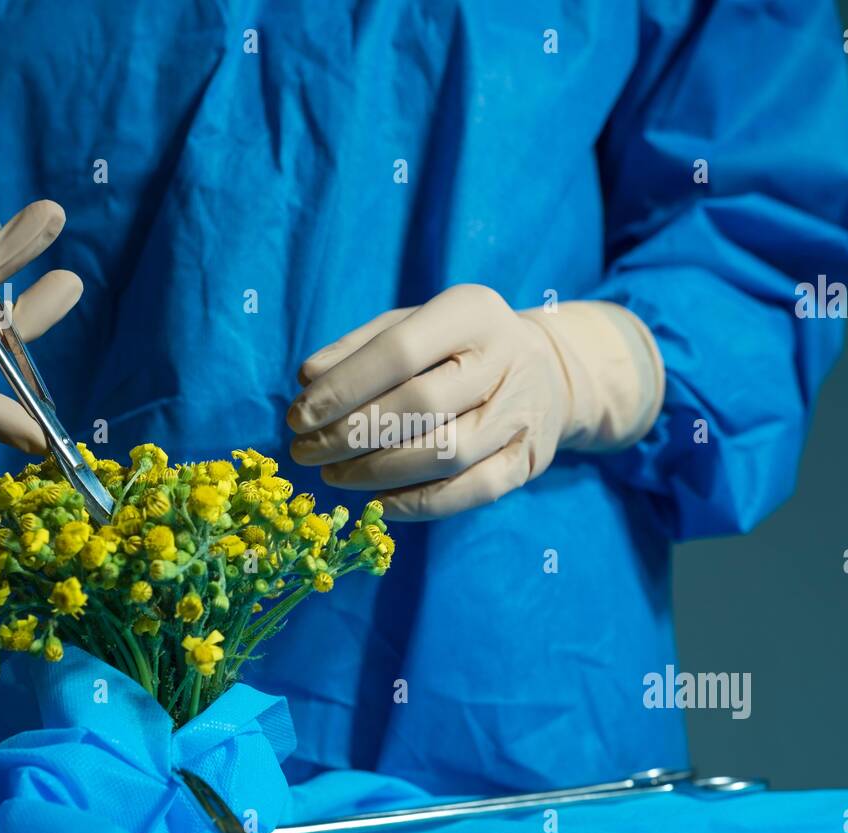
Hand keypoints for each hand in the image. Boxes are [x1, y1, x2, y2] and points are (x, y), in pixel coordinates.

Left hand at [287, 284, 663, 519]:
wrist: (548, 372)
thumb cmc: (459, 347)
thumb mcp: (413, 325)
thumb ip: (359, 348)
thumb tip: (308, 382)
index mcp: (472, 313)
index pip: (399, 351)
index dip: (343, 388)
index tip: (298, 415)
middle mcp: (504, 359)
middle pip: (421, 405)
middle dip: (351, 434)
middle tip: (307, 450)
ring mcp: (521, 413)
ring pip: (445, 454)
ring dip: (377, 473)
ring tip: (334, 475)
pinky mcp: (528, 460)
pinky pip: (469, 492)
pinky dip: (417, 503)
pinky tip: (377, 502)